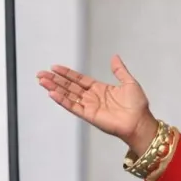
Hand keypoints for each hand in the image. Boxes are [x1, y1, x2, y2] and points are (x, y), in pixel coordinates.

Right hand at [37, 55, 159, 150]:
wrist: (140, 122)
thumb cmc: (137, 106)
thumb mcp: (129, 82)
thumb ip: (119, 70)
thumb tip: (115, 57)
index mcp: (100, 89)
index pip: (79, 80)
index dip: (67, 73)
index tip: (55, 68)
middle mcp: (92, 98)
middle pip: (69, 87)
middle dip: (55, 80)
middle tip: (41, 74)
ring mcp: (89, 106)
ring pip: (68, 95)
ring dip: (54, 88)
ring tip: (42, 81)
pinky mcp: (89, 115)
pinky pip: (73, 106)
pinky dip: (62, 100)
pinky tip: (52, 94)